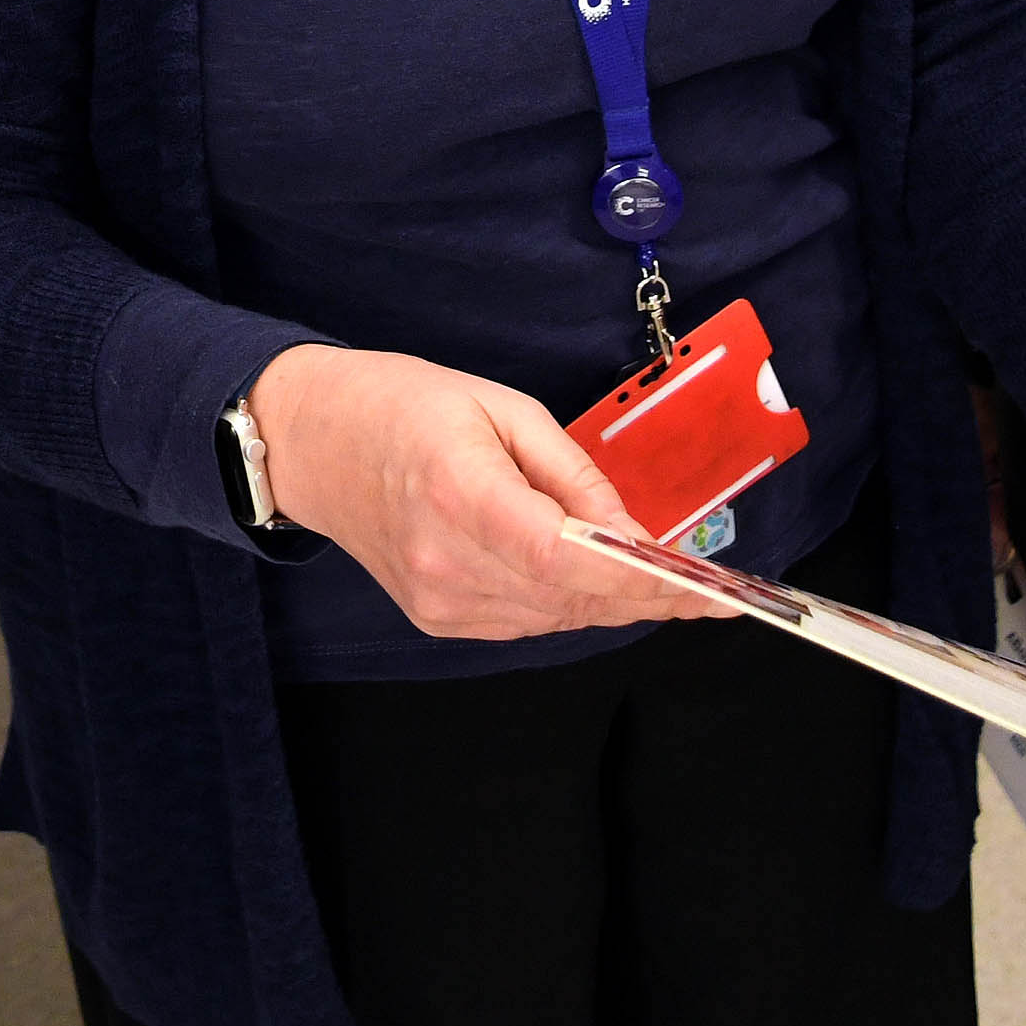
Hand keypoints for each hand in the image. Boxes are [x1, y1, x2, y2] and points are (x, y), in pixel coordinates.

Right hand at [244, 344, 727, 639]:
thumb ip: (571, 473)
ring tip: (666, 582)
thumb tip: (633, 532)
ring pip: (558, 617)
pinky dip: (570, 602)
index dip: (646, 580)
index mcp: (461, 494)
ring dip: (614, 601)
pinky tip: (592, 576)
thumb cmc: (400, 404)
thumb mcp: (500, 406)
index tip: (710, 589)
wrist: (311, 441)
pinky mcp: (438, 618)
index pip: (569, 560)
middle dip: (651, 596)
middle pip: (575, 598)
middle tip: (714, 591)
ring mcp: (440, 601)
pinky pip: (528, 621)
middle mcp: (447, 563)